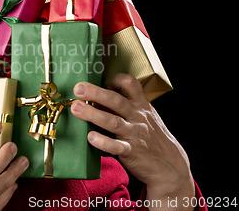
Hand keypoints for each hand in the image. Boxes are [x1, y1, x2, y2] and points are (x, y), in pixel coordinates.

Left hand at [70, 73, 194, 209]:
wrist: (170, 166)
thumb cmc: (149, 136)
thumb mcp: (142, 116)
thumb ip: (123, 106)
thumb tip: (93, 95)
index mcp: (140, 105)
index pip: (130, 84)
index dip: (114, 79)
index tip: (99, 78)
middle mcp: (137, 117)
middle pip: (116, 100)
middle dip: (96, 93)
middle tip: (78, 88)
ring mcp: (135, 134)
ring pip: (113, 122)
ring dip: (93, 114)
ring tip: (75, 108)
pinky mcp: (132, 152)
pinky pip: (117, 146)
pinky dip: (103, 142)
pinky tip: (90, 137)